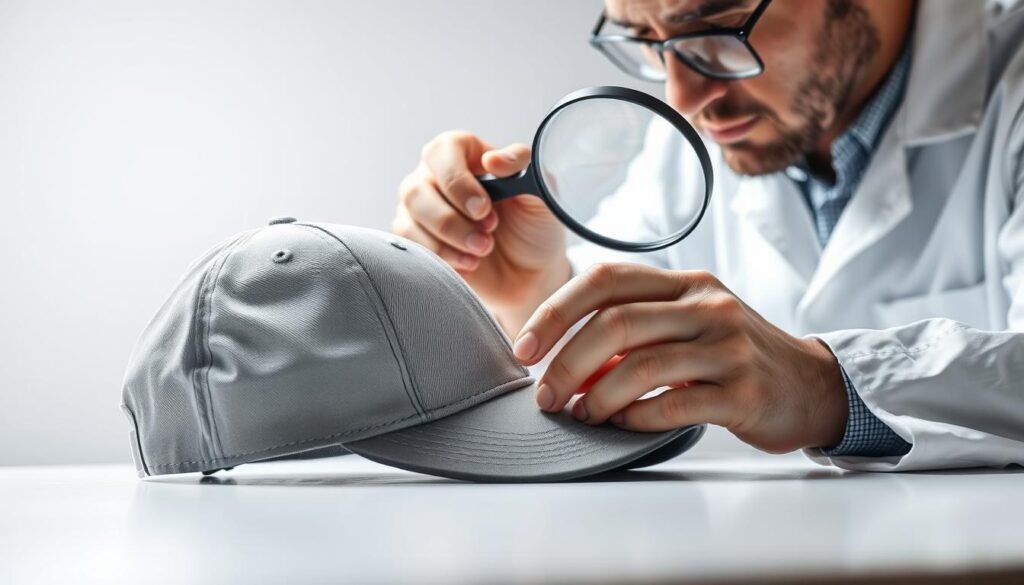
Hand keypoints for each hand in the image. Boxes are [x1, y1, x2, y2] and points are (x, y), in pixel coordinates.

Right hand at [393, 131, 569, 330]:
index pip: (442, 151)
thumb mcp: (540, 194)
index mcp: (464, 154)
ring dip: (449, 241)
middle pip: (417, 189)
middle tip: (488, 234)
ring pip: (410, 219)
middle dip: (452, 220)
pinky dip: (442, 257)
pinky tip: (469, 263)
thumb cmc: (533, 226)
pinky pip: (410, 246)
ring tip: (483, 250)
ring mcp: (421, 209)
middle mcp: (435, 177)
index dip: (457, 181)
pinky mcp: (416, 240)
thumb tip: (493, 159)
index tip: (483, 208)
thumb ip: (521, 169)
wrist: (530, 272)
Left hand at [512, 263, 848, 452]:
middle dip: (567, 362)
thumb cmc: (734, 356)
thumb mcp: (687, 325)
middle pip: (616, 323)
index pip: (605, 280)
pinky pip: (675, 403)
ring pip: (641, 365)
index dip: (555, 311)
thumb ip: (634, 330)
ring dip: (597, 396)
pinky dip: (636, 416)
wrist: (812, 386)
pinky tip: (622, 424)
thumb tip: (566, 358)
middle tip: (546, 394)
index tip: (524, 347)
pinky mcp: (744, 391)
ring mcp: (728, 346)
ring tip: (580, 414)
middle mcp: (707, 305)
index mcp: (684, 284)